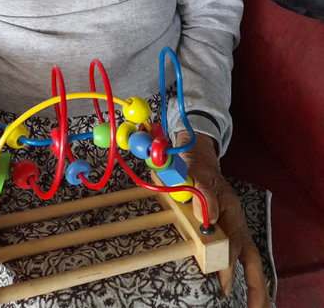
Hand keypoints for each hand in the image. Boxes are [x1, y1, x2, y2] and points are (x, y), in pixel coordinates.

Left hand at [176, 131, 269, 307]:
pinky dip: (243, 275)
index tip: (223, 282)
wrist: (196, 157)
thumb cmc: (194, 165)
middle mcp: (235, 220)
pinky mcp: (226, 230)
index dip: (228, 263)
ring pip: (249, 258)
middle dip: (253, 283)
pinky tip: (239, 290)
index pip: (233, 241)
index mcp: (229, 208)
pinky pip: (238, 255)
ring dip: (254, 284)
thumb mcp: (195, 171)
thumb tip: (208, 217)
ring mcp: (232, 226)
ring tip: (257, 307)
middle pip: (249, 255)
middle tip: (249, 305)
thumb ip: (201, 190)